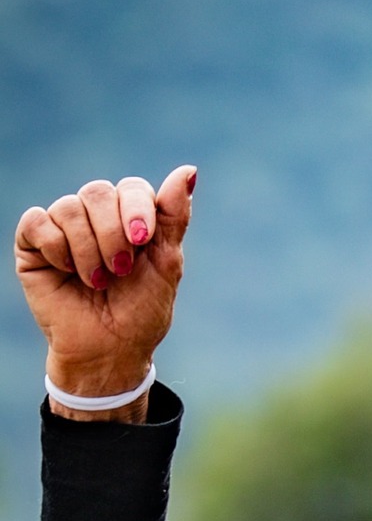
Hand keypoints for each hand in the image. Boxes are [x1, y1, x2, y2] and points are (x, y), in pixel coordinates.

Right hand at [15, 166, 195, 414]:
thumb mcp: (166, 263)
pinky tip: (66, 272)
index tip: (142, 242)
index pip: (131, 188)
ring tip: (96, 281)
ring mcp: (63, 227)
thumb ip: (173, 216)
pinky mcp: (33, 243)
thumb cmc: (140, 311)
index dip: (136, 209)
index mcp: (129, 217)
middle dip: (112, 234)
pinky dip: (56, 247)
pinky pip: (37, 221)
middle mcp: (95, 216)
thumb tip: (188, 170)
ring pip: (69, 207)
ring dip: (87, 250)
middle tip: (120, 270)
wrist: (108, 351)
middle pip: (98, 192)